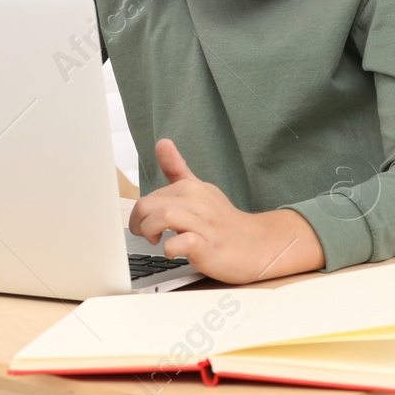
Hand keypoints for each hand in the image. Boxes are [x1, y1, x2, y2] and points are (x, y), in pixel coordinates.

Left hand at [129, 137, 324, 282]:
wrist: (255, 246)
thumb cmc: (222, 221)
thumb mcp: (198, 189)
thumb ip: (177, 168)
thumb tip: (162, 142)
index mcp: (191, 188)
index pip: (149, 196)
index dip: (139, 214)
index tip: (146, 224)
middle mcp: (197, 202)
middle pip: (149, 204)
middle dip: (139, 223)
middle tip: (148, 235)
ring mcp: (204, 225)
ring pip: (164, 217)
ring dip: (150, 231)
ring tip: (157, 241)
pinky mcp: (209, 247)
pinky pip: (184, 242)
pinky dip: (171, 248)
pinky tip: (173, 252)